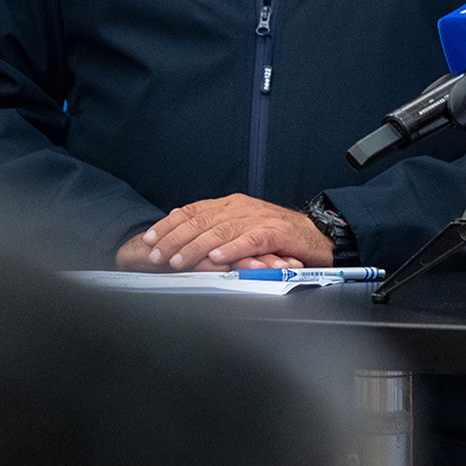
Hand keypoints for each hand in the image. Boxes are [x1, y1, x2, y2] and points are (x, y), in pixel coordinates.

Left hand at [136, 194, 334, 271]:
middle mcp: (243, 208)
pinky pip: (251, 240)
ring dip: (197, 246)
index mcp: (232, 205)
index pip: (193, 210)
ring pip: (222, 230)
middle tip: (156, 255)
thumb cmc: (277, 236)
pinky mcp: (278, 233)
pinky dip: (233, 248)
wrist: (318, 235)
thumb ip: (216, 228)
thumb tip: (181, 234)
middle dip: (175, 238)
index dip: (169, 224)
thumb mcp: (241, 228)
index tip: (148, 239)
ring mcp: (260, 219)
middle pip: (202, 220)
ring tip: (179, 260)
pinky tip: (217, 257)